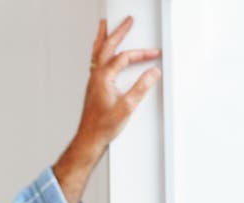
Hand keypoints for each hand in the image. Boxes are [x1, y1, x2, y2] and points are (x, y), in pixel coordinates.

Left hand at [54, 16, 161, 202]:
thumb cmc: (103, 126)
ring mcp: (93, 81)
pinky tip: (102, 54)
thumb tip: (152, 73)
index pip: (124, 58)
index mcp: (104, 77)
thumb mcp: (127, 107)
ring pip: (98, 52)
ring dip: (103, 38)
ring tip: (105, 27)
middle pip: (107, 46)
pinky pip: (95, 62)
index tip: (153, 55)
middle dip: (118, 32)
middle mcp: (96, 76)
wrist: (89, 138)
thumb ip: (141, 88)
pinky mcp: (93, 87)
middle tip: (126, 21)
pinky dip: (99, 52)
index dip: (141, 54)